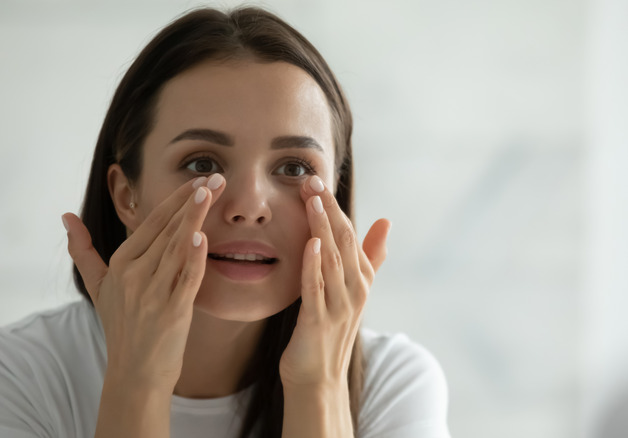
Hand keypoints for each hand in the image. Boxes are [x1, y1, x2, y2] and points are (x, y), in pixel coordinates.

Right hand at [62, 174, 225, 391]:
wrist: (135, 374)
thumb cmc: (121, 327)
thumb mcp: (97, 286)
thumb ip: (82, 250)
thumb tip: (65, 217)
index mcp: (121, 263)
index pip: (152, 223)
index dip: (176, 200)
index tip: (198, 180)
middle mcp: (135, 275)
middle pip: (167, 230)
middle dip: (192, 201)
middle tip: (217, 177)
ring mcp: (153, 293)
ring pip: (176, 248)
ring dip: (194, 219)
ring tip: (211, 193)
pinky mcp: (172, 312)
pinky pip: (185, 280)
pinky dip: (193, 259)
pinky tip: (202, 238)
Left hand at [279, 175, 390, 387]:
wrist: (317, 379)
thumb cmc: (328, 332)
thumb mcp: (351, 290)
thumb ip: (369, 257)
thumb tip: (386, 221)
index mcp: (361, 279)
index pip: (349, 234)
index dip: (334, 206)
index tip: (317, 180)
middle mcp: (354, 290)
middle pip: (342, 241)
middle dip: (328, 209)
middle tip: (311, 180)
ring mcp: (339, 306)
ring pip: (331, 259)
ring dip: (321, 228)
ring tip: (312, 200)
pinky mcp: (318, 322)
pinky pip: (316, 288)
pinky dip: (314, 264)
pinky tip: (309, 243)